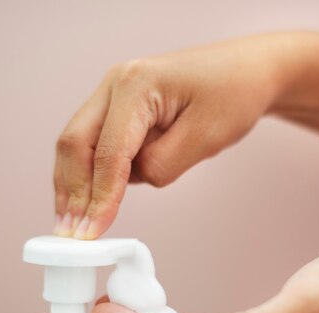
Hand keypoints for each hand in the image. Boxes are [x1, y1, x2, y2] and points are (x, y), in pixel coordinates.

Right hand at [53, 33, 297, 238]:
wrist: (249, 71)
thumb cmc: (234, 96)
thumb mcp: (205, 138)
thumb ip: (161, 165)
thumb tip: (128, 183)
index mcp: (136, 84)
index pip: (107, 152)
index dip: (98, 197)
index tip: (90, 232)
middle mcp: (116, 83)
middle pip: (75, 144)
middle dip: (71, 191)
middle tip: (69, 234)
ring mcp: (115, 93)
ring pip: (79, 144)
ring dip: (75, 184)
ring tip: (72, 225)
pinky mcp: (122, 107)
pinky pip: (96, 142)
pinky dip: (91, 173)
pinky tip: (92, 200)